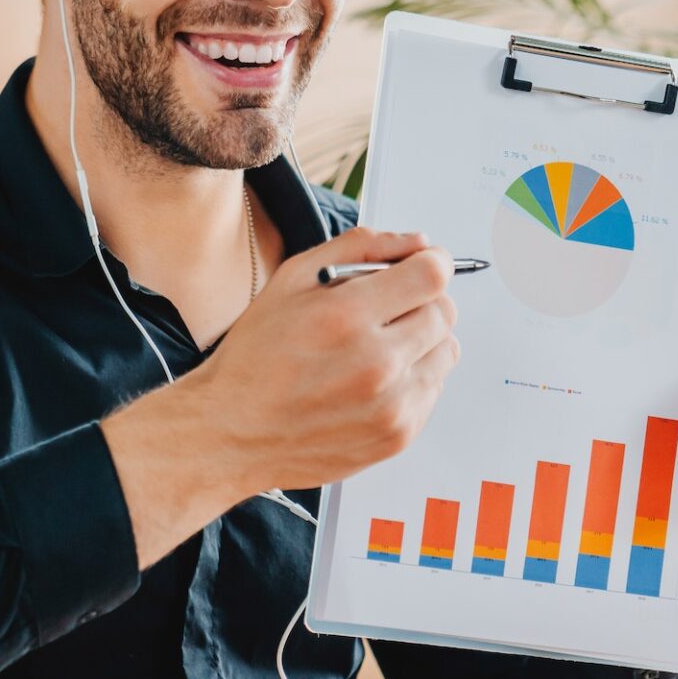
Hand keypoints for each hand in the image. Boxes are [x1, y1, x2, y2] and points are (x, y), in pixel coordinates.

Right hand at [101, 228, 459, 565]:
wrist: (231, 432)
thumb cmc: (257, 354)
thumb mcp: (292, 279)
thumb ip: (360, 247)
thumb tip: (419, 242)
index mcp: (346, 317)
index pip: (433, 276)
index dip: (433, 262)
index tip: (422, 265)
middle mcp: (375, 364)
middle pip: (444, 311)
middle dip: (422, 299)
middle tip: (388, 307)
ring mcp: (391, 405)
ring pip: (446, 350)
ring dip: (423, 339)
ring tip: (380, 344)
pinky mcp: (397, 436)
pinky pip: (434, 388)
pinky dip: (414, 376)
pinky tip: (374, 378)